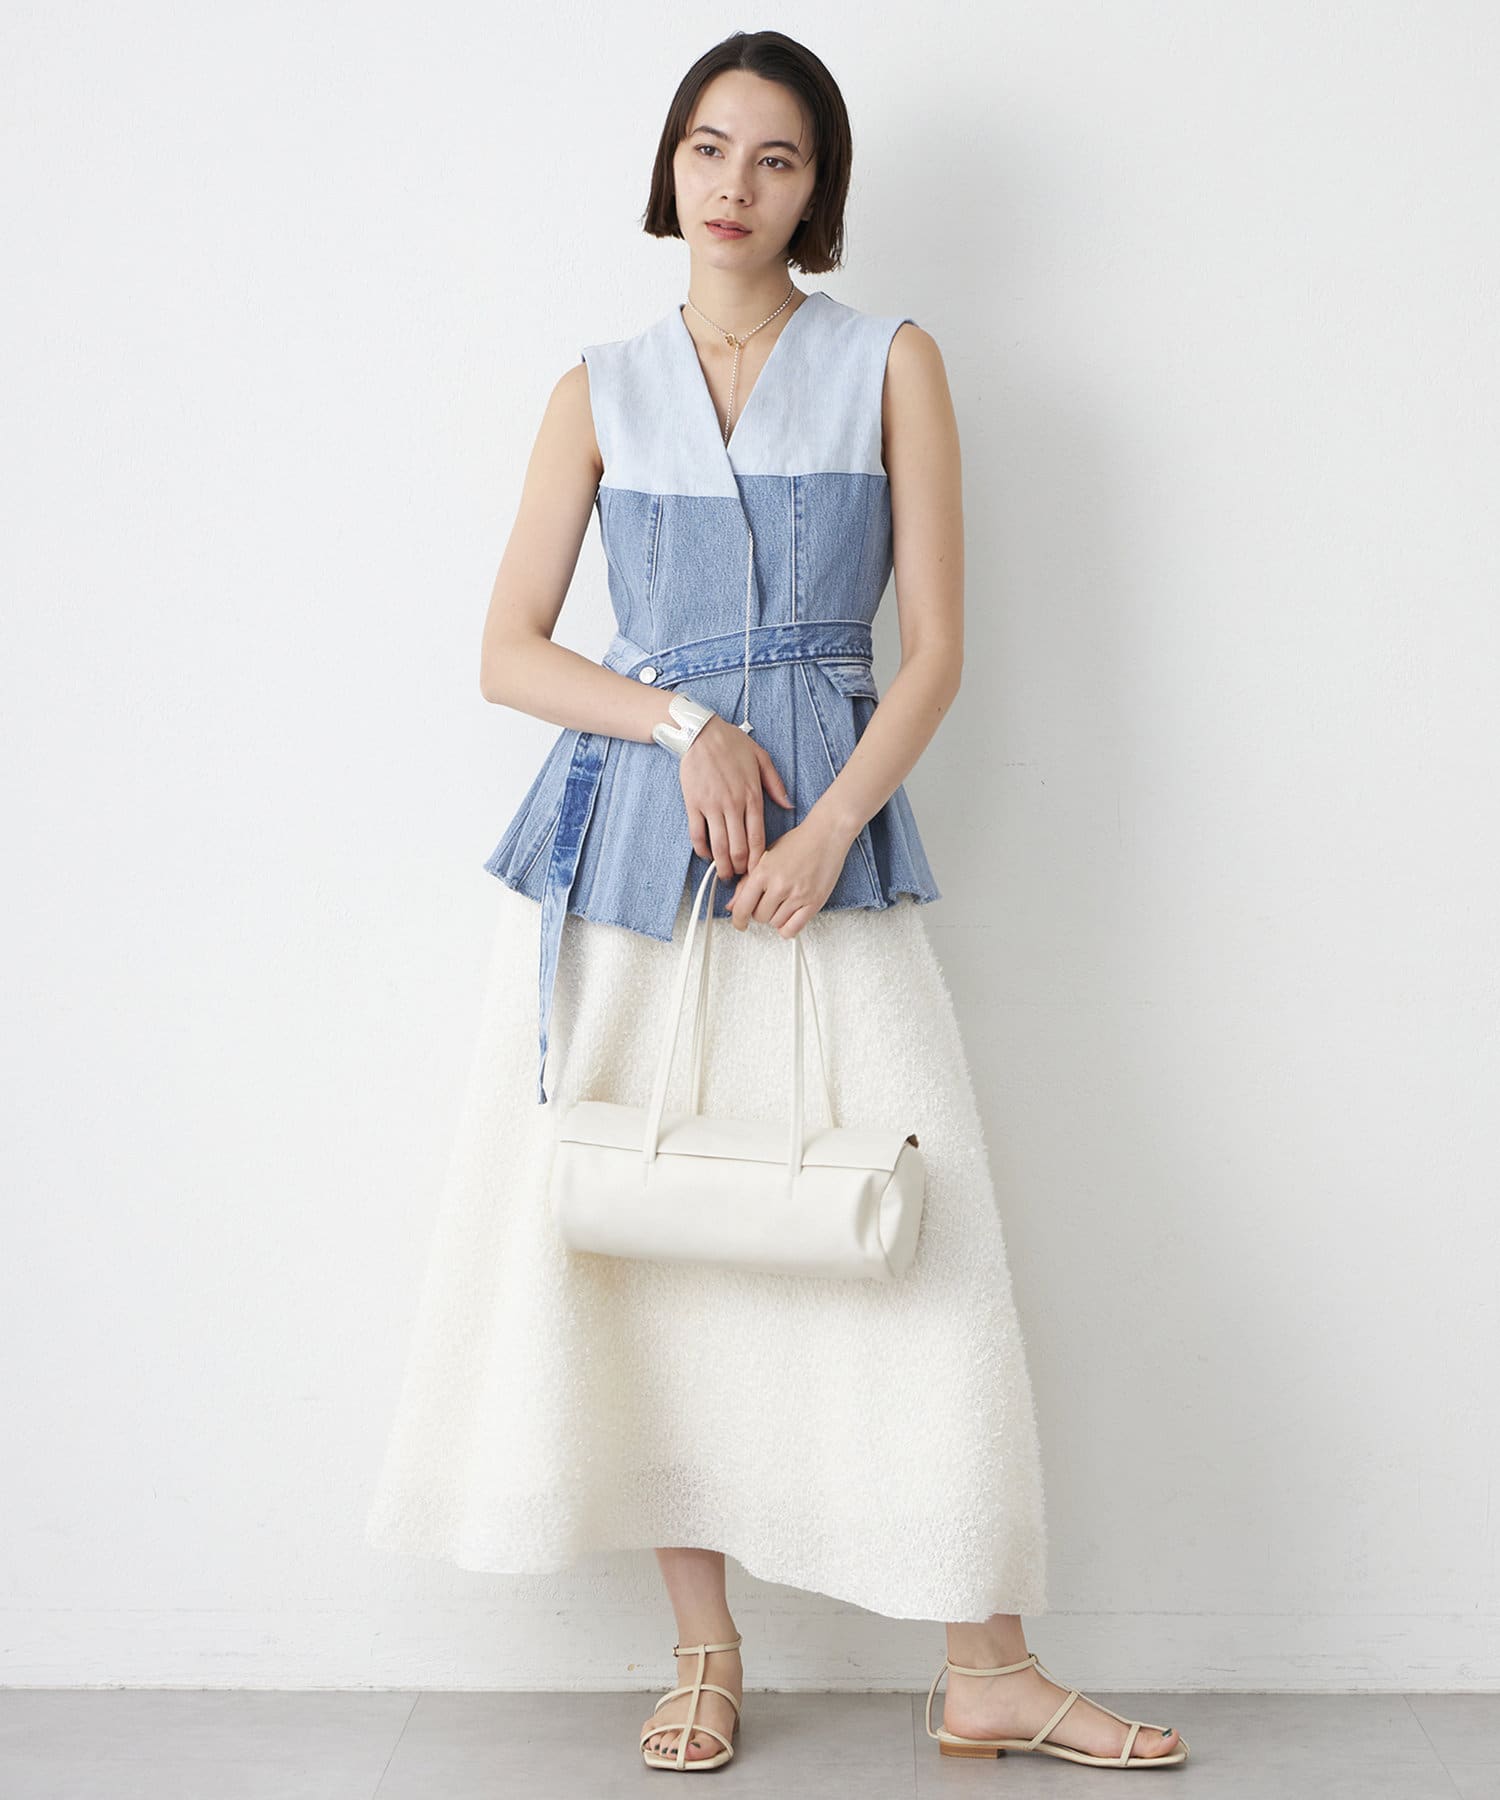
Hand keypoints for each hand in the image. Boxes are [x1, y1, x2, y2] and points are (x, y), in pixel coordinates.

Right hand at [677, 713, 793, 886]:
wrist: (701, 733)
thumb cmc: (732, 743)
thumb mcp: (762, 758)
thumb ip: (775, 785)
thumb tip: (789, 805)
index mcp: (752, 796)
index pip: (757, 838)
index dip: (757, 860)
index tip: (757, 872)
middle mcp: (733, 804)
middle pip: (738, 848)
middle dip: (740, 869)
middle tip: (741, 879)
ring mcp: (712, 806)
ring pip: (718, 845)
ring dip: (722, 865)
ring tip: (724, 876)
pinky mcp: (693, 804)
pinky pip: (697, 834)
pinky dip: (701, 850)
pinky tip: (706, 856)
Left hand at [724, 817, 856, 937]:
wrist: (826, 834)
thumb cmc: (798, 843)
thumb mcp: (765, 858)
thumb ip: (746, 883)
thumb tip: (732, 906)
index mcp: (763, 872)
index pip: (743, 908)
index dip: (738, 920)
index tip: (740, 924)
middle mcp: (780, 885)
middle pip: (759, 917)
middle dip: (760, 912)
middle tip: (768, 901)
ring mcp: (797, 895)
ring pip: (775, 923)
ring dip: (776, 917)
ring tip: (783, 902)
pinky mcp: (814, 902)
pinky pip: (793, 929)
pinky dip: (787, 928)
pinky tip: (789, 916)